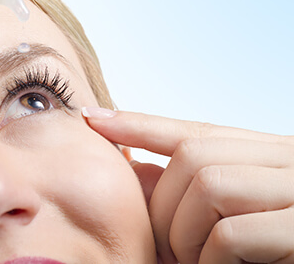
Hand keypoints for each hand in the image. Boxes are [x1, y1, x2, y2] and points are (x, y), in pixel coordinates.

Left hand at [82, 107, 293, 263]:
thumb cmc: (281, 243)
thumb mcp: (242, 210)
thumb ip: (199, 189)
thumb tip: (136, 170)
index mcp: (269, 154)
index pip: (193, 129)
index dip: (138, 123)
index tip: (91, 117)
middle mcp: (288, 159)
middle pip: (192, 156)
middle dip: (162, 206)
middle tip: (164, 250)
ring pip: (207, 184)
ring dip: (185, 235)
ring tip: (194, 263)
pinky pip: (231, 234)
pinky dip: (211, 260)